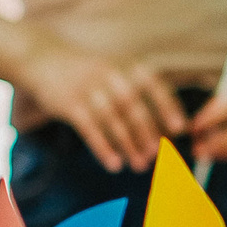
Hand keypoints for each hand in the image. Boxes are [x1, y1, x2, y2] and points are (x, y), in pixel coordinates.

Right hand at [16, 40, 187, 173]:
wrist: (47, 61)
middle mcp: (111, 75)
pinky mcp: (69, 103)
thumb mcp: (120, 73)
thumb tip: (174, 131)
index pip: (155, 86)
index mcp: (129, 67)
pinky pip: (89, 129)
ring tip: (139, 165)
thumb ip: (144, 96)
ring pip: (112, 121)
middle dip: (147, 133)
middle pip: (133, 107)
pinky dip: (102, 148)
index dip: (168, 107)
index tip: (179, 129)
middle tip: (156, 155)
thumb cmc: (96, 74)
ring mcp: (88, 88)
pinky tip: (114, 165)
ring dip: (128, 145)